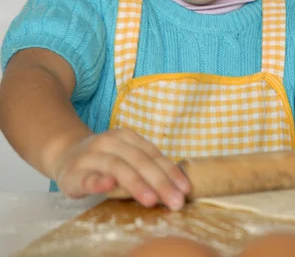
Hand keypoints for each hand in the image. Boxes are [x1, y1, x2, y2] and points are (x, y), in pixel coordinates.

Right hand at [51, 129, 190, 209]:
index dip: (170, 171)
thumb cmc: (104, 160)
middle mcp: (110, 142)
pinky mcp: (74, 172)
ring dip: (135, 183)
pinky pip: (87, 177)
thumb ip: (146, 167)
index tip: (185, 189)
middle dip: (160, 182)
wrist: (65, 154)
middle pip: (139, 160)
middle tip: (175, 201)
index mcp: (127, 137)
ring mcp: (92, 155)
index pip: (152, 154)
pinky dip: (98, 181)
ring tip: (151, 200)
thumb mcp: (126, 156)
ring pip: (117, 166)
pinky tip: (108, 186)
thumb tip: (177, 186)